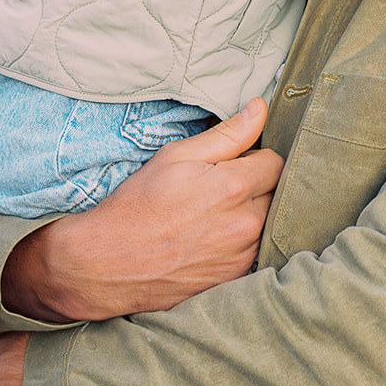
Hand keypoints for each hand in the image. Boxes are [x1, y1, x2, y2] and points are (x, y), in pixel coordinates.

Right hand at [2, 97, 282, 322]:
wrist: (108, 263)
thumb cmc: (139, 204)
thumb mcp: (177, 156)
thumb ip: (227, 133)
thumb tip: (261, 108)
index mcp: (233, 186)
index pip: (276, 161)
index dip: (254, 157)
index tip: (231, 162)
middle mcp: (246, 224)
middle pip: (277, 192)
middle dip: (257, 184)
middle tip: (220, 187)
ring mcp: (242, 255)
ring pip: (269, 221)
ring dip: (253, 213)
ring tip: (214, 213)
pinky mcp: (234, 278)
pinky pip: (256, 249)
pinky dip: (243, 240)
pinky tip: (213, 237)